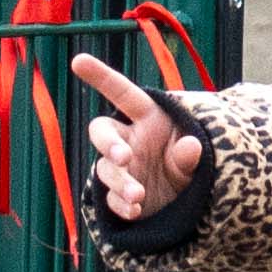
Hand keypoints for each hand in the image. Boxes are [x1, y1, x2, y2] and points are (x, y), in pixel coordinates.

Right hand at [72, 53, 211, 227]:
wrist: (183, 202)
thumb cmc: (185, 166)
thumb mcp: (194, 161)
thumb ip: (189, 154)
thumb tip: (191, 146)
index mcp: (147, 118)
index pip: (122, 93)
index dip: (101, 76)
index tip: (78, 61)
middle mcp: (127, 139)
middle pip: (102, 131)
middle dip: (108, 143)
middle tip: (124, 157)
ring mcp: (120, 168)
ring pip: (105, 169)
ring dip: (120, 182)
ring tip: (139, 195)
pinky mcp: (117, 195)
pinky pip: (111, 198)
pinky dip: (122, 205)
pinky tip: (136, 211)